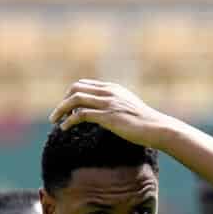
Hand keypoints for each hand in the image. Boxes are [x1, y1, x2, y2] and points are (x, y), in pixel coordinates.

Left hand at [50, 80, 176, 147]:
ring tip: (55, 122)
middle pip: (75, 88)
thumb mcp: (129, 108)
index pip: (84, 84)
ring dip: (61, 110)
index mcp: (112, 88)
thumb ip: (116, 104)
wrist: (157, 128)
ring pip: (75, 100)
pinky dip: (69, 121)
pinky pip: (81, 115)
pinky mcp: (107, 116)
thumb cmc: (146, 123)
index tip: (67, 108)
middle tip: (58, 115)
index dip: (71, 95)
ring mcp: (108, 103)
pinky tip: (65, 128)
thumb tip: (104, 113)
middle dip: (63, 101)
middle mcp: (108, 92)